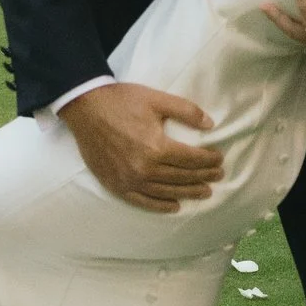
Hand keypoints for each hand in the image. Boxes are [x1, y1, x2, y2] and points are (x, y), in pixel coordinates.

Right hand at [59, 81, 224, 213]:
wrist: (85, 108)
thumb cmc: (122, 101)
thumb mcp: (157, 99)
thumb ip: (186, 111)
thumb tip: (210, 124)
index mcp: (156, 147)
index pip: (191, 159)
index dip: (209, 160)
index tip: (219, 159)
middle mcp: (145, 168)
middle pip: (182, 177)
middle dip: (203, 177)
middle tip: (218, 176)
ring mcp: (130, 180)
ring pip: (166, 192)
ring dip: (188, 193)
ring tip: (204, 192)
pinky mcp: (116, 185)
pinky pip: (143, 201)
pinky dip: (160, 205)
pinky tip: (174, 206)